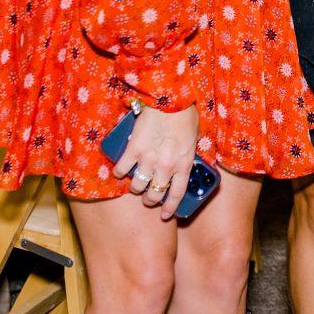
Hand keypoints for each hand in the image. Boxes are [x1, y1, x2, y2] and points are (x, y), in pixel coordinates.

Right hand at [113, 102, 199, 218]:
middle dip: (150, 200)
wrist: (169, 98)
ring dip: (135, 188)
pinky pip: (121, 169)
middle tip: (148, 198)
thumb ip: (188, 152)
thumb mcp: (194, 137)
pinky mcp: (133, 150)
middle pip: (154, 194)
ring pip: (137, 186)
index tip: (165, 215)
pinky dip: (118, 172)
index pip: (177, 194)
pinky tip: (119, 171)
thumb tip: (185, 160)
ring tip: (135, 183)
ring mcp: (148, 159)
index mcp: (183, 164)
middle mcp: (166, 167)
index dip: (170, 208)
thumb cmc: (185, 114)